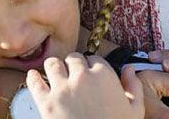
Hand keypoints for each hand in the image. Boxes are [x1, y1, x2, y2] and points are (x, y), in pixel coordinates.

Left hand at [26, 53, 142, 118]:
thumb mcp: (135, 110)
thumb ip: (133, 86)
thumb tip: (129, 69)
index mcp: (104, 75)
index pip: (94, 58)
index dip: (92, 66)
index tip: (90, 74)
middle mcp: (82, 77)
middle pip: (73, 58)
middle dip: (73, 65)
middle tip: (73, 75)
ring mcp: (62, 89)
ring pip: (52, 64)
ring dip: (54, 67)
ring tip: (55, 75)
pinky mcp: (46, 103)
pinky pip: (34, 82)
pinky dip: (33, 77)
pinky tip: (34, 77)